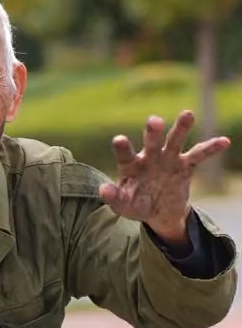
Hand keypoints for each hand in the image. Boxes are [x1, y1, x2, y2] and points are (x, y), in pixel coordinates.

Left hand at [99, 111, 229, 243]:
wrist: (158, 212)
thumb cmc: (136, 205)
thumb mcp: (123, 206)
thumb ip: (114, 198)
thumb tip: (103, 190)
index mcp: (131, 166)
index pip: (125, 155)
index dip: (123, 148)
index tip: (120, 139)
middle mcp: (149, 157)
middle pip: (152, 142)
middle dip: (153, 132)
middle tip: (154, 120)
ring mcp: (168, 159)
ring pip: (175, 141)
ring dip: (181, 128)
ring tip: (188, 114)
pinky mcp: (185, 166)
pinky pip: (198, 155)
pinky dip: (211, 148)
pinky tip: (224, 141)